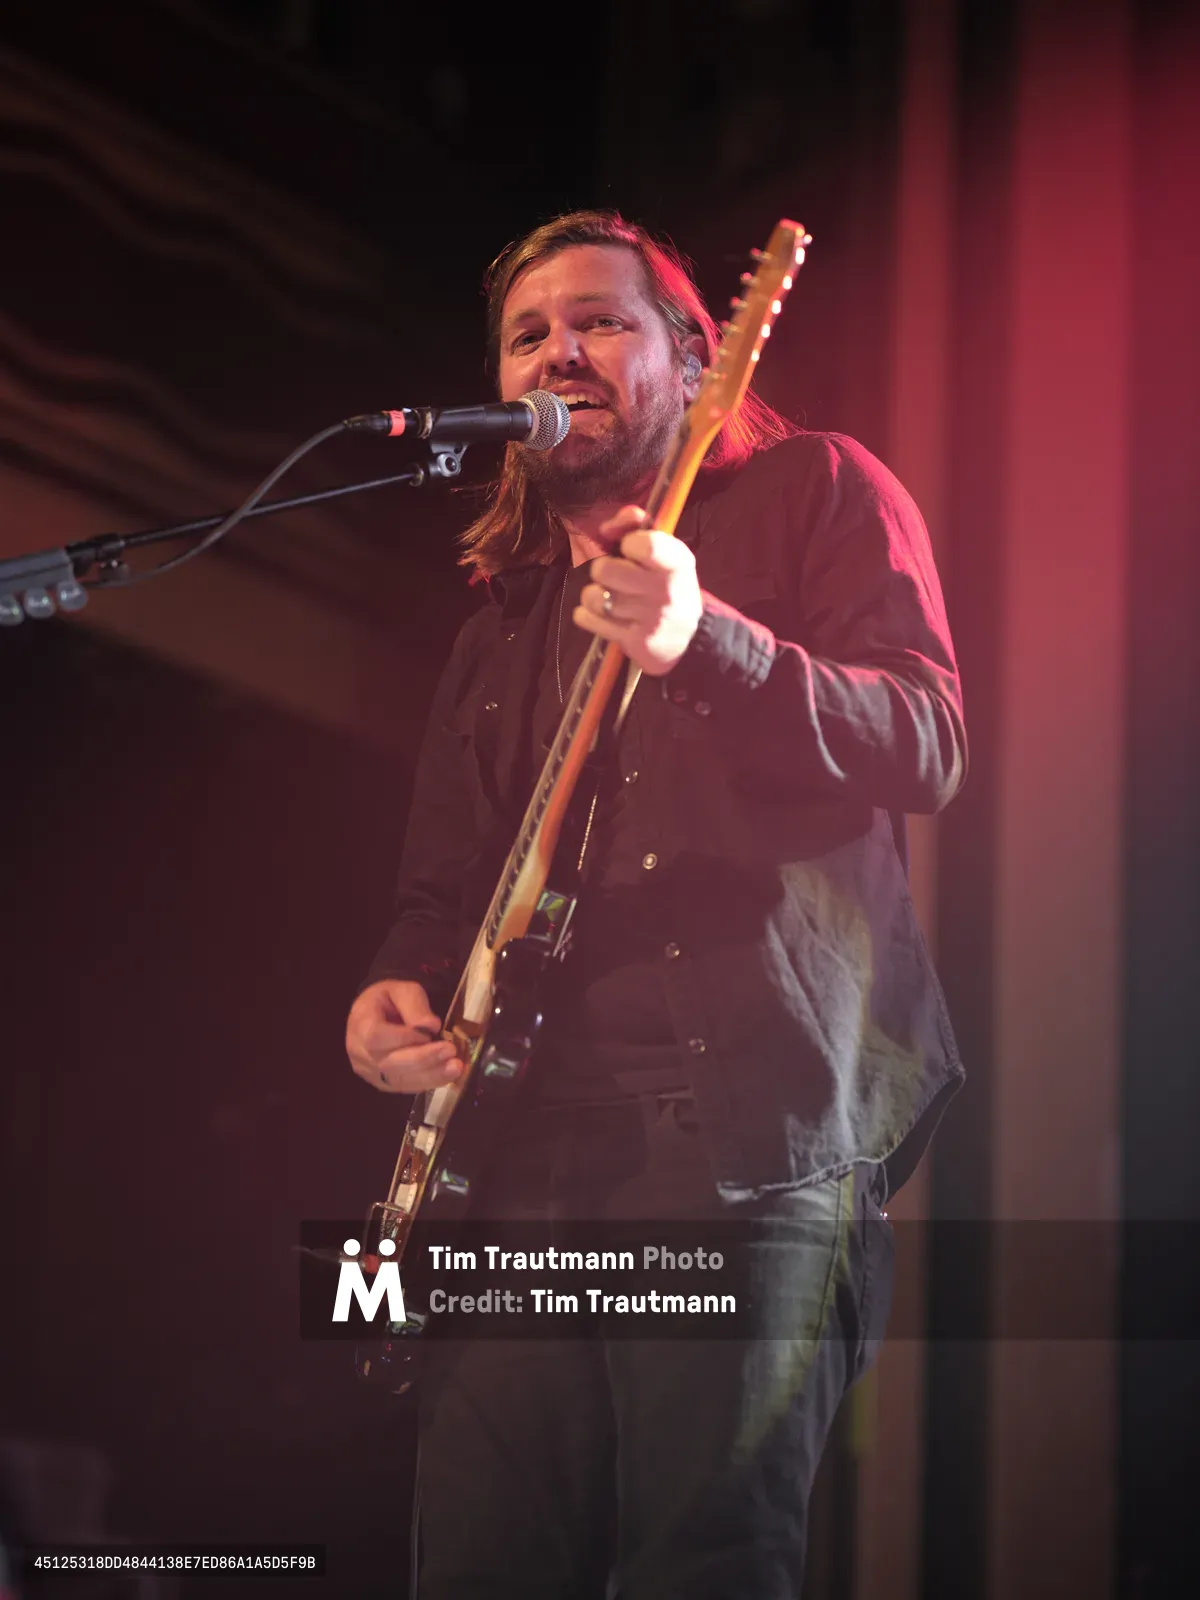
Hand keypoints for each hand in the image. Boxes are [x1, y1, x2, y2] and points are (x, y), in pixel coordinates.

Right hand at [345, 979, 463, 1094]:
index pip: (376, 1037)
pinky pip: (404, 1087)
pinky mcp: (382, 1082)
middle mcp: (359, 1052)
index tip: (429, 1032)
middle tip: (451, 1051)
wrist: (378, 1014)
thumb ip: (414, 1005)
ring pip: (398, 1079)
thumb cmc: (390, 1000)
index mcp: (360, 1024)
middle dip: (423, 1059)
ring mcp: (369, 1071)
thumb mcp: (402, 990)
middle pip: (389, 1063)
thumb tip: (430, 1025)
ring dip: (429, 1075)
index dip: (403, 1038)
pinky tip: (446, 1075)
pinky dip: (427, 1082)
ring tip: (455, 1067)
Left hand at [574, 507, 702, 676]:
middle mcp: (666, 591)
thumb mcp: (663, 552)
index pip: (643, 544)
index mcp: (676, 562)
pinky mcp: (633, 642)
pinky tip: (605, 617)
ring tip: (610, 599)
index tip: (632, 550)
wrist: (688, 638)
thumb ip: (633, 527)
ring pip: (593, 596)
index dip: (628, 543)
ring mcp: (650, 619)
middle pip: (604, 570)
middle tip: (616, 578)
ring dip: (596, 596)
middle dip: (604, 570)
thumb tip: (607, 527)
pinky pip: (586, 619)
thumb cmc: (666, 585)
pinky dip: (588, 616)